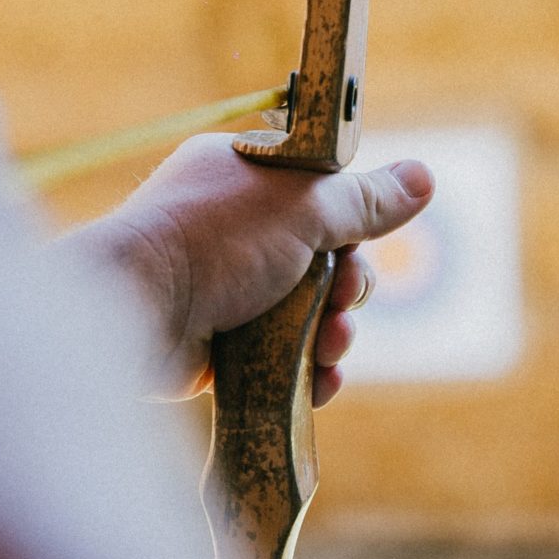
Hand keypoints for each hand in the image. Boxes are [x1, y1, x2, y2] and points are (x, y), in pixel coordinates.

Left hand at [74, 137, 434, 406]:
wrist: (134, 312)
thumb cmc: (212, 241)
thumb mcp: (303, 208)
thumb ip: (366, 201)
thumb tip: (424, 177)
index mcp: (243, 177)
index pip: (319, 194)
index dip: (351, 222)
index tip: (359, 240)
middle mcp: (232, 229)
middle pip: (323, 259)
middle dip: (346, 288)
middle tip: (339, 301)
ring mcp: (224, 288)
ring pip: (307, 314)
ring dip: (332, 334)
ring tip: (327, 348)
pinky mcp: (219, 345)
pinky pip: (281, 357)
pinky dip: (306, 370)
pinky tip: (320, 381)